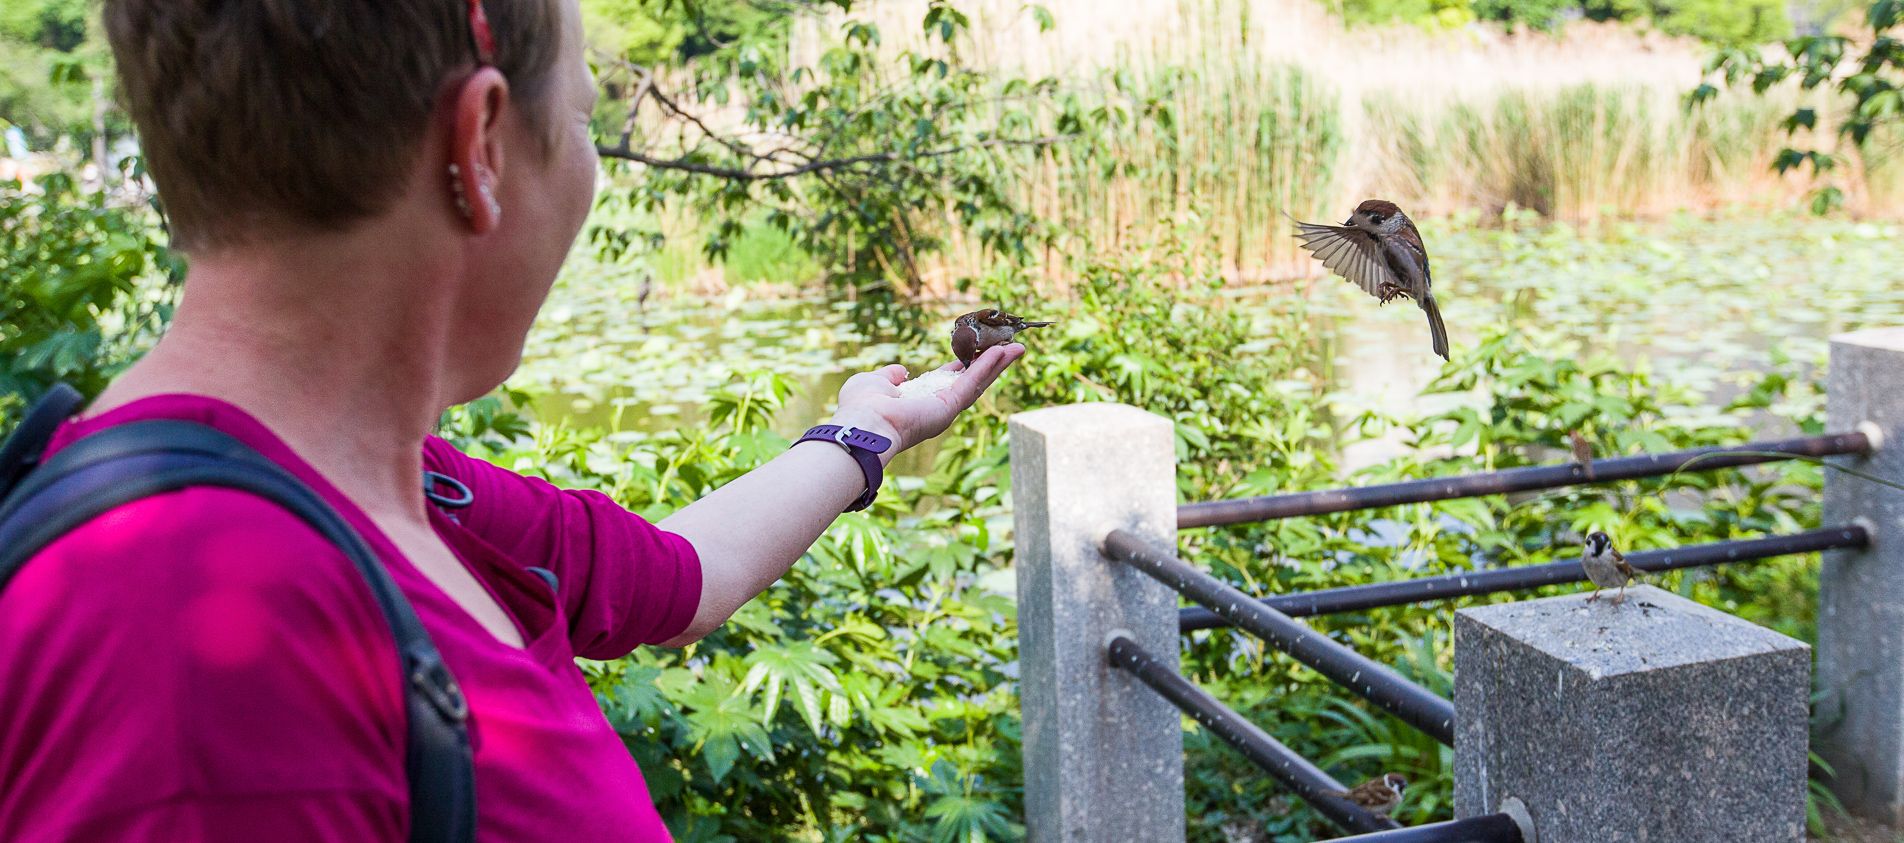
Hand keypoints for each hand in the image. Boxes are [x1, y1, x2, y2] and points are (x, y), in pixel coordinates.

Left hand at [827, 343, 1024, 464]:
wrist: (863, 424)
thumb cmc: (861, 407)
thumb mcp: (874, 381)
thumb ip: (890, 376)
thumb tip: (900, 372)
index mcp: (920, 400)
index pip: (948, 381)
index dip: (965, 365)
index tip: (979, 350)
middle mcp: (936, 407)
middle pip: (971, 382)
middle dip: (992, 364)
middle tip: (1010, 347)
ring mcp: (945, 409)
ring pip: (978, 382)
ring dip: (998, 364)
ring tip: (1017, 347)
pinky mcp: (949, 407)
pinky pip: (973, 382)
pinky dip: (989, 366)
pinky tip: (1004, 351)